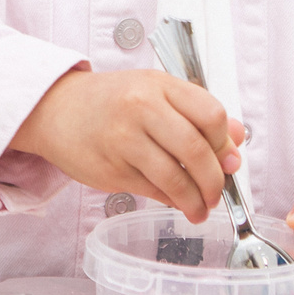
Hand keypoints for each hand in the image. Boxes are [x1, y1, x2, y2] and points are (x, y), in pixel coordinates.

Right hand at [10, 68, 243, 223]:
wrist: (56, 109)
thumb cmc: (112, 101)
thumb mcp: (156, 93)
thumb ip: (198, 114)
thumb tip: (238, 143)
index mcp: (159, 85)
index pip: (211, 115)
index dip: (224, 144)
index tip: (227, 160)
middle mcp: (141, 108)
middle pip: (196, 150)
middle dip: (215, 181)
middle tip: (217, 194)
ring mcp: (123, 139)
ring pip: (175, 178)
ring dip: (195, 201)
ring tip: (200, 209)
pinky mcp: (111, 168)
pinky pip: (152, 190)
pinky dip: (171, 201)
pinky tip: (176, 202)